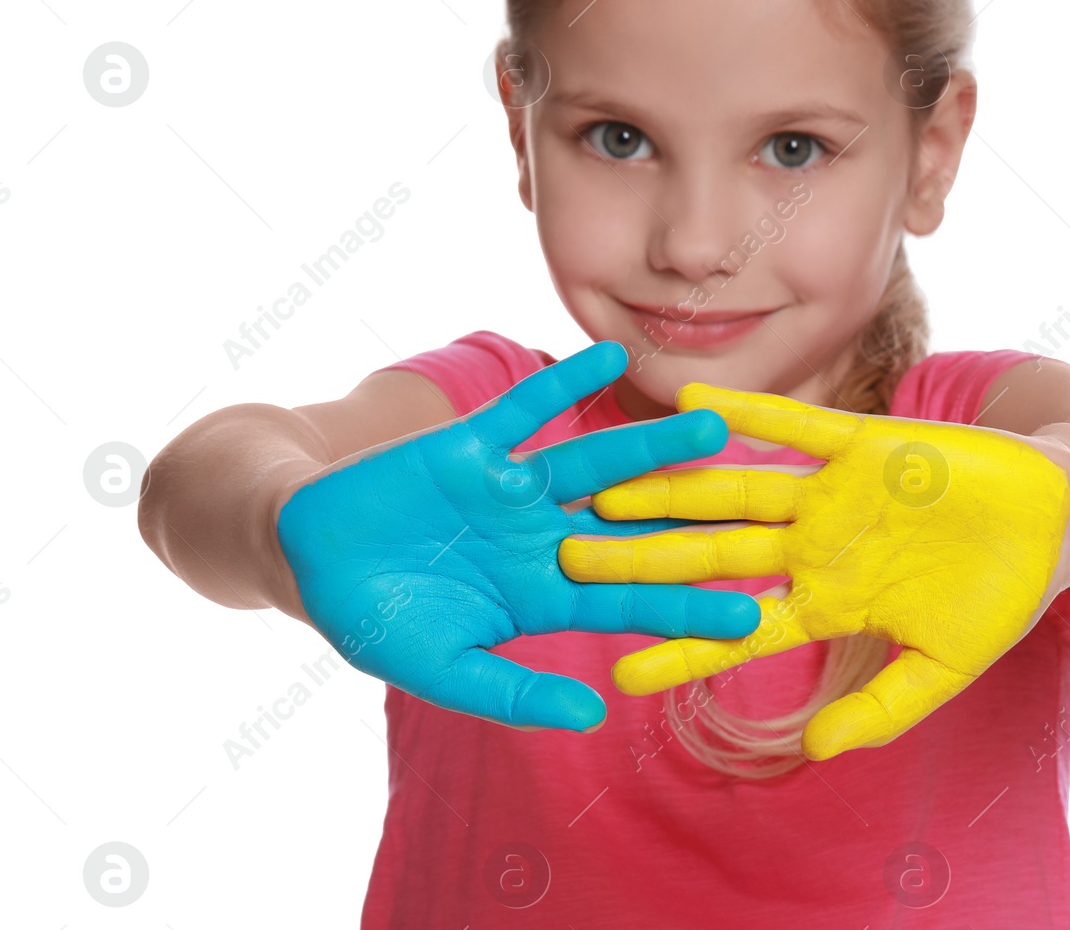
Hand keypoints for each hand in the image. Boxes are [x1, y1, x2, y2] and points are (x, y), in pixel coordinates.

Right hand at [274, 342, 761, 732]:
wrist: (304, 554)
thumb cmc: (372, 620)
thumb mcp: (440, 668)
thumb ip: (511, 690)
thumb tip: (592, 713)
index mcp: (542, 595)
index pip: (628, 600)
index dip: (687, 608)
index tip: (755, 616)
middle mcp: (542, 538)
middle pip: (632, 526)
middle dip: (694, 521)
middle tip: (765, 509)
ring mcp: (513, 488)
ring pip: (596, 462)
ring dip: (652, 443)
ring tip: (713, 422)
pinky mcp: (474, 445)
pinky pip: (526, 407)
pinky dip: (562, 381)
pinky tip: (610, 355)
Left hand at [559, 383, 1069, 758]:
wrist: (1058, 519)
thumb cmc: (1003, 595)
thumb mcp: (945, 668)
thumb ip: (883, 707)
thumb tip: (815, 755)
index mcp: (828, 600)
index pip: (742, 630)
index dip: (683, 647)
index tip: (620, 668)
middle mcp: (814, 545)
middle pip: (714, 556)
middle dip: (645, 562)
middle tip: (570, 563)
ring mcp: (831, 492)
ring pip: (734, 492)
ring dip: (672, 491)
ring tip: (604, 489)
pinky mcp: (862, 443)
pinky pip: (793, 428)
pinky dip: (744, 417)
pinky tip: (686, 406)